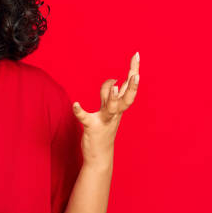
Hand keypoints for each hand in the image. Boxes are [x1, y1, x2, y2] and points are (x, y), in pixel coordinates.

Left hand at [72, 52, 139, 167]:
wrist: (99, 157)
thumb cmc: (103, 131)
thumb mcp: (107, 111)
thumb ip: (108, 96)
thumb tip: (113, 81)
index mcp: (119, 108)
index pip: (128, 86)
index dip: (133, 71)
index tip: (136, 55)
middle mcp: (115, 114)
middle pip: (127, 97)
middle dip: (132, 85)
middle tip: (136, 73)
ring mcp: (105, 121)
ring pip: (112, 108)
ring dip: (112, 98)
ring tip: (112, 85)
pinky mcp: (93, 128)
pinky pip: (86, 118)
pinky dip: (80, 111)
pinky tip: (75, 104)